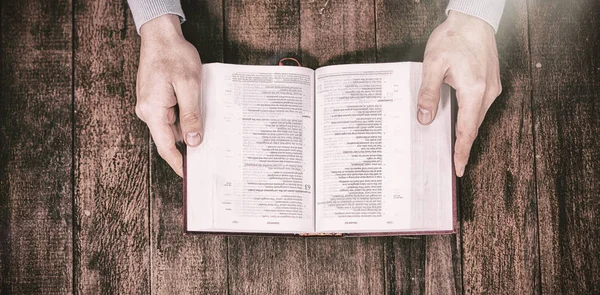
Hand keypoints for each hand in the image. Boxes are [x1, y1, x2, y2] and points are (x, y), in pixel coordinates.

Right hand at [134, 15, 203, 176]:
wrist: (161, 36)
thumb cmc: (174, 56)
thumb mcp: (189, 86)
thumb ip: (191, 115)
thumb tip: (193, 142)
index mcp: (153, 111)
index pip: (164, 146)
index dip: (178, 163)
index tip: (189, 176)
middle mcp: (147, 111)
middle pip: (168, 138)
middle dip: (188, 147)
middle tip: (209, 157)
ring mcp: (150, 105)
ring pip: (170, 126)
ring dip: (188, 130)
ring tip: (208, 134)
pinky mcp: (155, 99)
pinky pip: (170, 115)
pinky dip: (184, 118)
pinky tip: (198, 115)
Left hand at [418, 11, 501, 176]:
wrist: (474, 18)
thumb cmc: (454, 37)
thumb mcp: (433, 64)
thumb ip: (428, 93)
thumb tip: (424, 119)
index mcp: (474, 91)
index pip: (467, 130)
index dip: (462, 151)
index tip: (458, 168)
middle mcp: (487, 92)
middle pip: (474, 127)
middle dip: (463, 146)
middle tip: (453, 163)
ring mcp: (491, 87)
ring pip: (477, 117)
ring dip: (466, 131)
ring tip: (454, 146)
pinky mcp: (490, 82)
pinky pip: (479, 106)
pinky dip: (469, 117)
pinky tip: (458, 120)